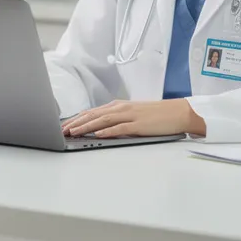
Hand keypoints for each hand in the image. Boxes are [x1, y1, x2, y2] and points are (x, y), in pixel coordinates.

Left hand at [61, 99, 203, 138]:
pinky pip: (120, 128)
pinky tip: (98, 134)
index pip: (92, 112)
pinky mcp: (138, 125)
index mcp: (118, 106)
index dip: (76, 119)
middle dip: (76, 123)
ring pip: (103, 120)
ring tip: (74, 132)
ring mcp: (129, 115)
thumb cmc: (155, 115)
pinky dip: (107, 131)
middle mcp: (121, 108)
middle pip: (93, 115)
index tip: (65, 125)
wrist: (177, 112)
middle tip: (63, 130)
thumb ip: (116, 119)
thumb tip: (99, 128)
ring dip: (87, 127)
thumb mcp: (132, 114)